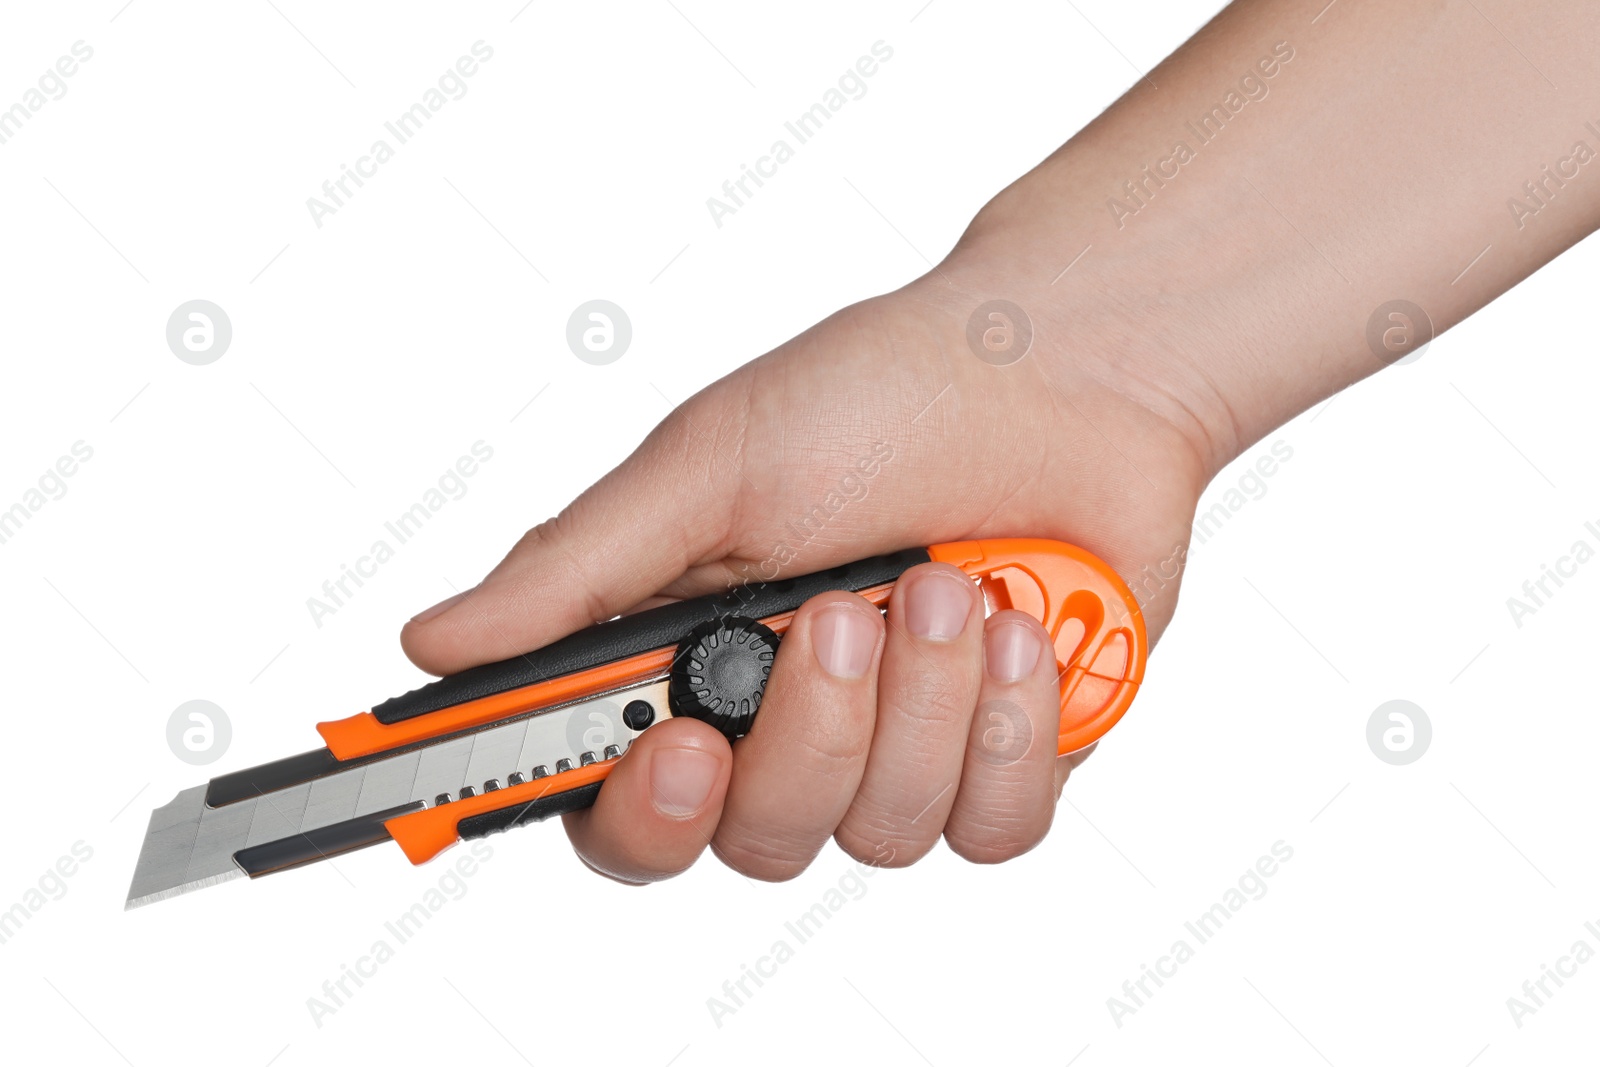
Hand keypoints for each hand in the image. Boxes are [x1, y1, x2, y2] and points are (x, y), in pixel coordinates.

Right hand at [399, 260, 1211, 881]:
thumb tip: (434, 642)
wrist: (1066, 367)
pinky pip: (991, 827)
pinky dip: (1007, 730)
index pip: (617, 802)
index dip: (633, 811)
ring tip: (952, 585)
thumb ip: (578, 570)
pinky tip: (1020, 634)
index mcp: (689, 658)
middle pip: (754, 839)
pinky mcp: (1001, 760)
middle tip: (843, 607)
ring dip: (923, 701)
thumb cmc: (881, 393)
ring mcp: (898, 749)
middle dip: (811, 725)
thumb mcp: (710, 463)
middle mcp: (785, 724)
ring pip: (879, 832)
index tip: (673, 752)